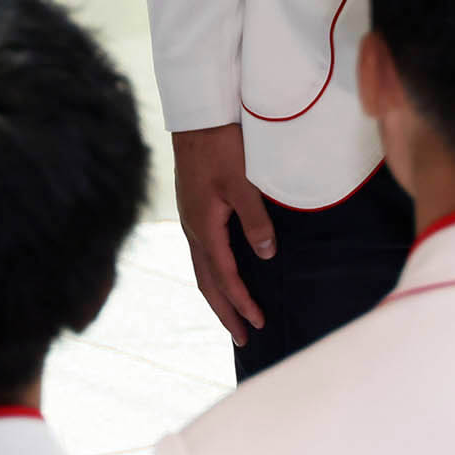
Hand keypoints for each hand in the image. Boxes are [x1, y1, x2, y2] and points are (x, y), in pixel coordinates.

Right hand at [174, 124, 274, 344]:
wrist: (197, 115)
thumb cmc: (220, 145)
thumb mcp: (242, 182)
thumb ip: (254, 219)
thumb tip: (265, 255)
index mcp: (204, 226)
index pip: (224, 276)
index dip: (242, 302)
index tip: (257, 323)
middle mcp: (192, 228)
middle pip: (207, 282)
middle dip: (225, 312)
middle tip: (243, 338)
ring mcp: (189, 219)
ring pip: (201, 268)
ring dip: (217, 295)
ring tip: (232, 315)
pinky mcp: (192, 209)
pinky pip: (201, 252)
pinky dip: (212, 272)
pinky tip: (221, 273)